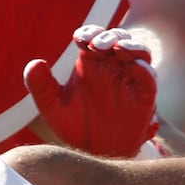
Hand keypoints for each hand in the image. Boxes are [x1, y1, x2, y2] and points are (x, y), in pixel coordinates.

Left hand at [24, 26, 158, 156]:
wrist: (91, 151)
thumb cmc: (72, 124)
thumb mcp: (50, 106)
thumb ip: (40, 85)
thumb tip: (35, 63)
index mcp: (90, 62)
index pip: (92, 38)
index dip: (89, 32)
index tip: (79, 38)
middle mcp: (112, 66)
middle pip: (118, 39)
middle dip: (108, 37)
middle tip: (95, 44)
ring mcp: (130, 79)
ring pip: (139, 53)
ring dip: (131, 46)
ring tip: (118, 47)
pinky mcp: (144, 96)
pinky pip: (149, 79)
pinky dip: (145, 70)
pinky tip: (135, 65)